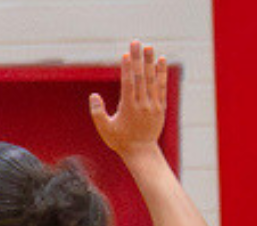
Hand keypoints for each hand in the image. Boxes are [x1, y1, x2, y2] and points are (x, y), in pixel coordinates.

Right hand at [90, 42, 166, 158]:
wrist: (141, 151)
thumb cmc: (119, 140)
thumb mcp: (104, 129)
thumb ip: (98, 112)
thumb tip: (93, 96)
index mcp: (129, 108)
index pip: (128, 83)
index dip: (127, 68)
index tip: (126, 54)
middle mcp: (143, 103)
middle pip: (141, 77)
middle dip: (138, 58)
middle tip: (136, 43)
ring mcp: (153, 104)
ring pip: (153, 79)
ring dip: (150, 61)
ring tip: (149, 47)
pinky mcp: (161, 105)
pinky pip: (162, 86)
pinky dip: (162, 73)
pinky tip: (161, 60)